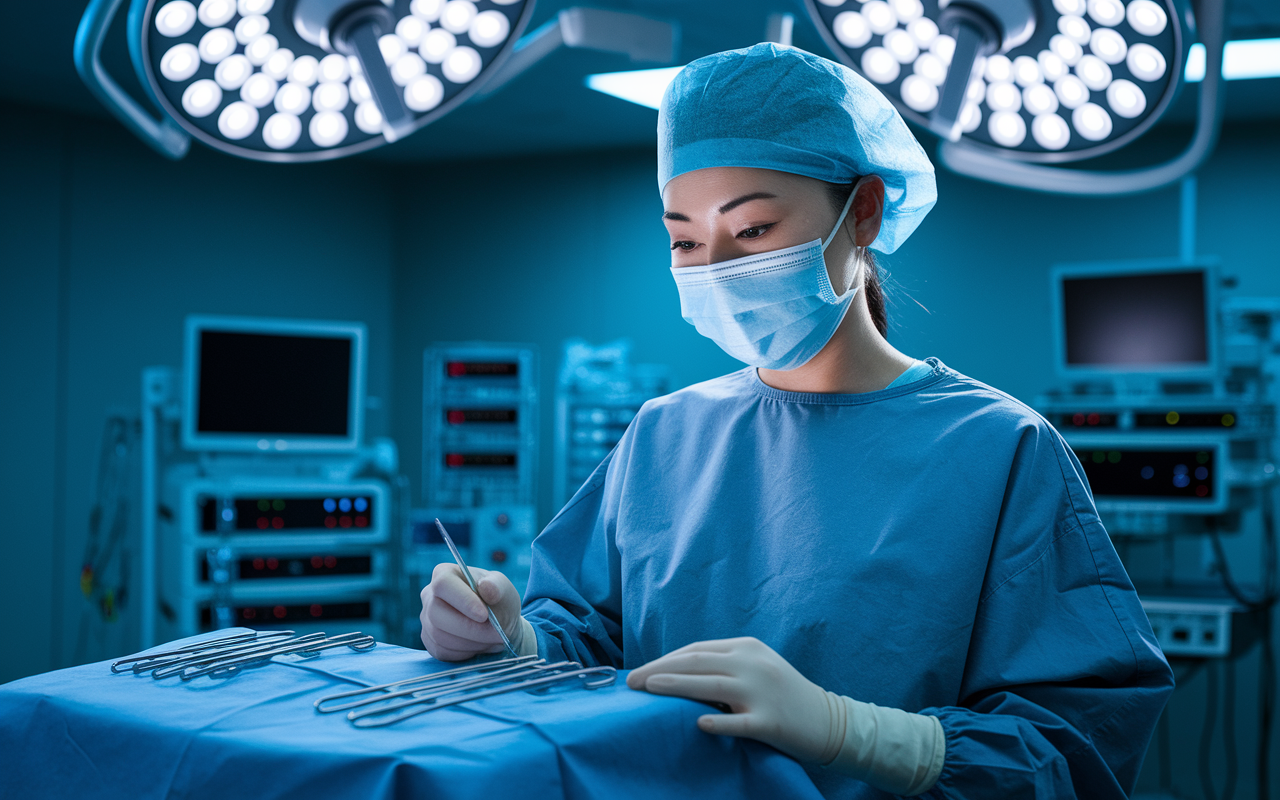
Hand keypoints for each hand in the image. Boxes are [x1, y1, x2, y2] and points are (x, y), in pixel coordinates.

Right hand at [419, 562, 522, 660]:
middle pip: (437, 614)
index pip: (443, 584)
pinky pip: (441, 651)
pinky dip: (465, 652)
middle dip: (470, 629)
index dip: (463, 601)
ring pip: (440, 636)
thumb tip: (486, 587)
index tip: (484, 615)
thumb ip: (497, 587)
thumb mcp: (505, 590)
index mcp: (445, 573)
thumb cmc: (500, 603)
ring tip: (492, 639)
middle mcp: (429, 595)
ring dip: (471, 642)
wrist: (499, 626)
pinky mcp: (430, 640)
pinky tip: (480, 645)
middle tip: (497, 634)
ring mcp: (426, 619)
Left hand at [626, 637, 835, 762]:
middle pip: (697, 662)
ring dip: (675, 686)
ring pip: (711, 686)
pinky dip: (716, 722)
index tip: (641, 671)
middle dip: (660, 670)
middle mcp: (753, 664)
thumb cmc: (783, 694)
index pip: (696, 649)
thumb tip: (675, 672)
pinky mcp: (771, 721)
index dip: (665, 659)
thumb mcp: (756, 667)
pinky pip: (738, 722)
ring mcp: (763, 692)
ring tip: (648, 690)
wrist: (829, 720)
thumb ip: (724, 665)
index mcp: (747, 648)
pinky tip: (696, 725)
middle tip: (632, 682)